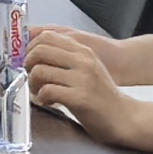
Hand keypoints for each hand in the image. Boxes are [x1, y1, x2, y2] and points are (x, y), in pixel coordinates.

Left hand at [27, 32, 152, 150]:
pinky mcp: (80, 98)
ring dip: (34, 84)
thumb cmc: (101, 96)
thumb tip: (34, 51)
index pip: (47, 36)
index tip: (29, 61)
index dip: (30, 48)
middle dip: (28, 66)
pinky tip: (50, 102)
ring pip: (39, 71)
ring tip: (40, 93)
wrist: (124, 117)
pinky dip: (42, 98)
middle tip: (33, 78)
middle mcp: (83, 61)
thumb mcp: (86, 68)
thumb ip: (65, 58)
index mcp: (83, 51)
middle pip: (39, 51)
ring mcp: (82, 79)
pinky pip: (47, 91)